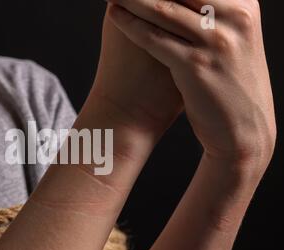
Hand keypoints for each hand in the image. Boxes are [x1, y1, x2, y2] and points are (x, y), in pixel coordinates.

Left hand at [107, 0, 275, 170]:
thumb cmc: (231, 84)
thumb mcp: (233, 41)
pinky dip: (130, 24)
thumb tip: (180, 1)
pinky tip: (114, 15)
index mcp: (244, 6)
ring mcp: (216, 42)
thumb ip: (212, 14)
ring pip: (163, 8)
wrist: (244, 129)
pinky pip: (155, 38)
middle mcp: (234, 17)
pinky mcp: (196, 66)